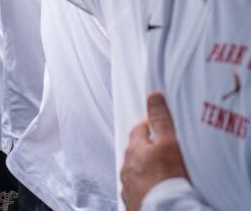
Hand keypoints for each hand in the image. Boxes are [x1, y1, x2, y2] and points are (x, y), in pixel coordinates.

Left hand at [120, 92, 189, 210]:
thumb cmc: (168, 180)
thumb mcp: (169, 143)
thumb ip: (161, 119)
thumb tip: (154, 96)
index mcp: (135, 149)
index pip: (139, 129)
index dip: (150, 126)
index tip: (159, 126)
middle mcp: (127, 166)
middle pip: (135, 150)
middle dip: (146, 147)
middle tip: (161, 148)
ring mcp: (128, 185)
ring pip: (135, 170)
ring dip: (144, 168)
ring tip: (160, 171)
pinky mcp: (132, 201)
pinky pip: (137, 189)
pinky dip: (145, 186)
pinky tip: (155, 189)